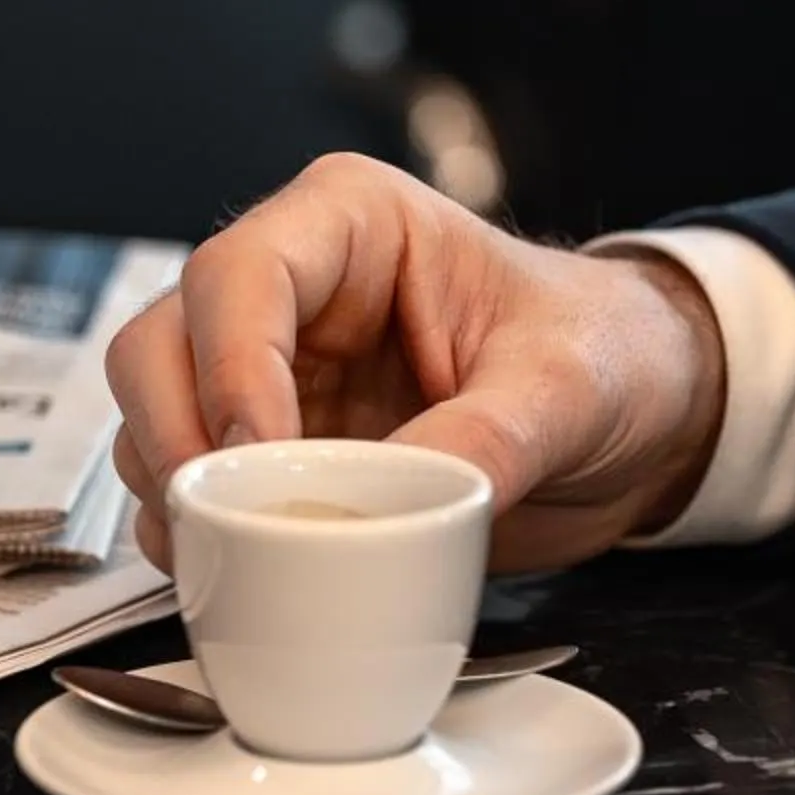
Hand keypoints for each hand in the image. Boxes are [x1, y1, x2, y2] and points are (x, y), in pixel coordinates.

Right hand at [106, 154, 726, 572]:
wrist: (638, 419)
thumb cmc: (606, 354)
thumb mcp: (568, 387)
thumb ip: (487, 436)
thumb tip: (397, 507)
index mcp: (352, 224)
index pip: (238, 276)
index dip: (228, 368)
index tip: (258, 455)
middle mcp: (291, 291)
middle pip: (159, 343)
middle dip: (172, 434)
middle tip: (217, 516)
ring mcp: (272, 375)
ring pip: (155, 418)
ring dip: (176, 495)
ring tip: (238, 553)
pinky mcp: (274, 452)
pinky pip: (192, 490)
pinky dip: (198, 537)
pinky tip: (242, 571)